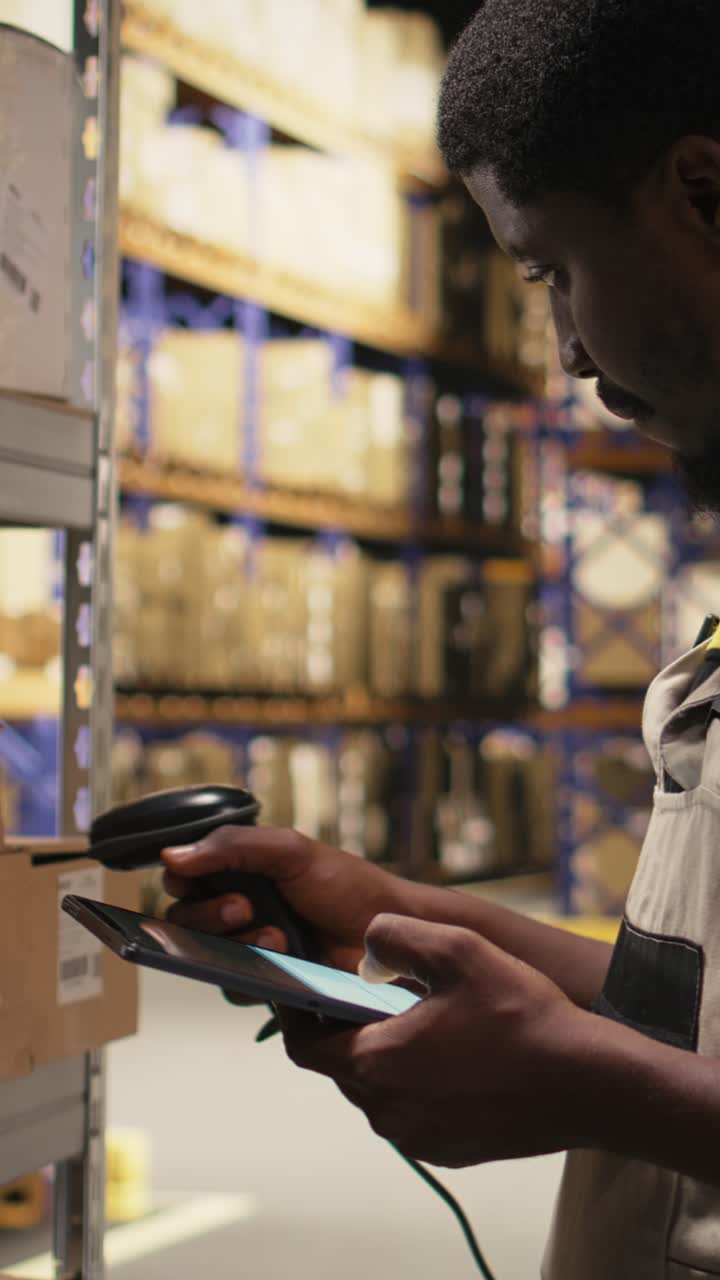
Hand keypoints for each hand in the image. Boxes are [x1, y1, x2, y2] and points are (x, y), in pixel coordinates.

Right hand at [162, 827, 418, 972]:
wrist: (386, 932)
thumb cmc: (346, 885)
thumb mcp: (290, 851)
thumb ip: (232, 846)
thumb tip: (170, 856)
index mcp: (240, 871)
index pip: (185, 877)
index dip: (182, 880)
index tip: (190, 880)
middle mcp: (239, 908)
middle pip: (185, 918)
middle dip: (208, 913)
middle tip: (244, 908)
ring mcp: (250, 948)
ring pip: (204, 955)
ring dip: (234, 943)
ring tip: (277, 937)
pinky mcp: (264, 983)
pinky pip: (231, 988)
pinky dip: (248, 975)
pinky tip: (281, 960)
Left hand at [278, 913, 592, 1167]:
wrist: (587, 1084)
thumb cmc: (520, 1015)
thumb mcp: (457, 949)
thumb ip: (395, 935)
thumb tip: (366, 943)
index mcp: (376, 1064)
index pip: (304, 1045)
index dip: (297, 1015)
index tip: (302, 989)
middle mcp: (387, 1111)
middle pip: (342, 1066)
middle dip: (348, 1030)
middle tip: (376, 994)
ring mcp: (419, 1138)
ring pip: (378, 1091)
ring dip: (387, 1056)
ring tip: (424, 1020)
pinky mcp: (449, 1152)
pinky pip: (413, 1113)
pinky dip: (418, 1084)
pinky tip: (456, 1054)